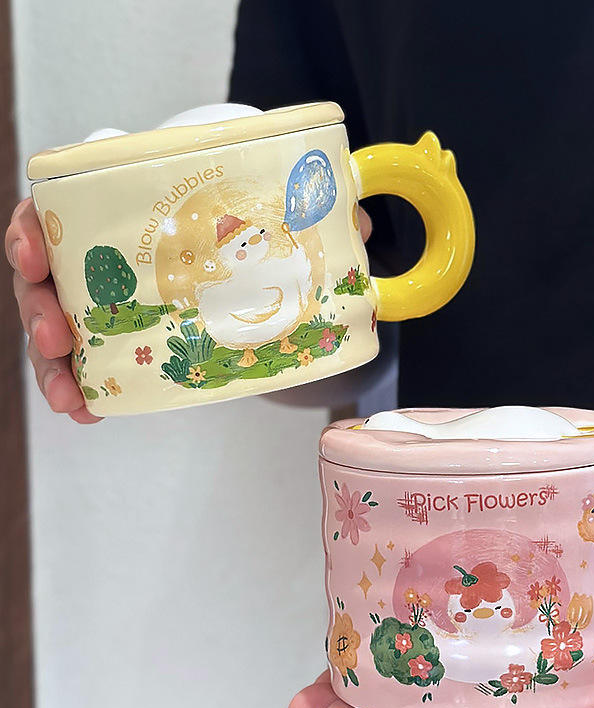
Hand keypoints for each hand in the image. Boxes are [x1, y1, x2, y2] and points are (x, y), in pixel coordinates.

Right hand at [5, 202, 373, 422]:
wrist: (238, 246)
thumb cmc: (237, 220)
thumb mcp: (264, 213)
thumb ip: (307, 215)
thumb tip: (357, 220)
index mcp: (122, 206)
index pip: (57, 208)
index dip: (33, 229)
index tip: (34, 252)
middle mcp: (102, 250)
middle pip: (45, 273)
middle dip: (37, 308)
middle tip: (55, 337)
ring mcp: (106, 294)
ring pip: (56, 322)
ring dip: (51, 362)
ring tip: (68, 396)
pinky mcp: (121, 332)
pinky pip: (86, 357)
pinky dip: (82, 385)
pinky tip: (89, 411)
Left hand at [289, 618, 593, 707]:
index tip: (326, 707)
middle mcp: (556, 696)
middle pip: (455, 688)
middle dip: (385, 680)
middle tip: (316, 666)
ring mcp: (569, 657)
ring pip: (483, 645)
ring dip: (427, 631)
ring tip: (364, 614)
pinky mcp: (591, 621)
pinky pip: (528, 607)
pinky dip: (489, 595)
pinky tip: (455, 578)